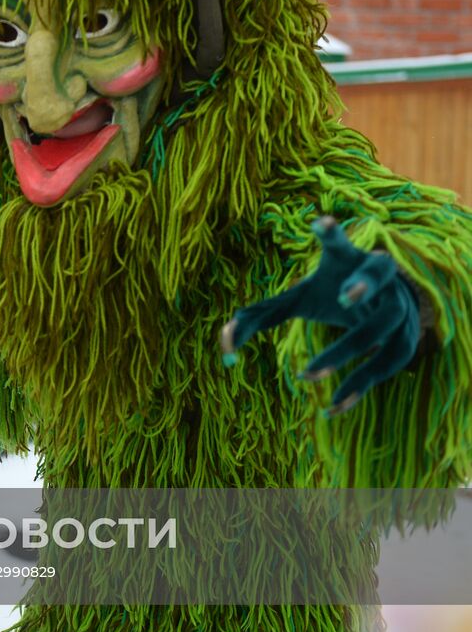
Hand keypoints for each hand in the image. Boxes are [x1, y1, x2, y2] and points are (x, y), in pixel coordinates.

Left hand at [221, 216, 422, 415]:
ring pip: (383, 327)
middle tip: (344, 297)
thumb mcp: (298, 299)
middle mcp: (379, 277)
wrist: (385, 308)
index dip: (331, 234)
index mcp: (346, 260)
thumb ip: (260, 315)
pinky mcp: (408, 339)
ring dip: (349, 350)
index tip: (320, 223)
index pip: (339, 243)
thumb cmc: (332, 296)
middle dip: (362, 284)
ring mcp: (400, 306)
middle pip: (378, 274)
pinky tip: (332, 408)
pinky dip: (360, 386)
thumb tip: (224, 344)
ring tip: (306, 375)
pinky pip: (388, 364)